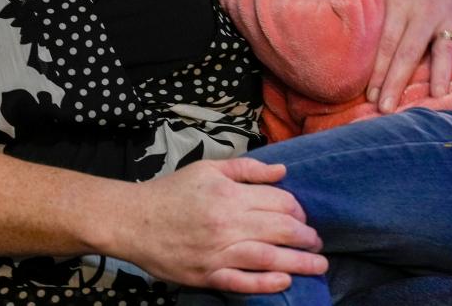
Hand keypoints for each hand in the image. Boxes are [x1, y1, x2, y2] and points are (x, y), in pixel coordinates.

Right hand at [114, 158, 325, 292]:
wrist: (134, 220)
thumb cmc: (171, 192)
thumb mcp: (208, 169)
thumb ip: (247, 169)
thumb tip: (282, 171)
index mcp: (228, 194)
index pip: (278, 202)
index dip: (297, 209)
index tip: (302, 215)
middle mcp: (227, 223)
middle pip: (280, 230)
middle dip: (306, 237)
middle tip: (317, 242)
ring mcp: (217, 252)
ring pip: (269, 258)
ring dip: (299, 263)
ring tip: (318, 265)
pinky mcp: (207, 275)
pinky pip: (244, 283)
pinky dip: (267, 283)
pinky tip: (285, 281)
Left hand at [366, 0, 451, 112]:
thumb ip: (374, 8)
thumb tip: (347, 34)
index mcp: (400, 2)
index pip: (387, 43)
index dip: (379, 71)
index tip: (370, 96)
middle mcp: (426, 11)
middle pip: (409, 52)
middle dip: (397, 82)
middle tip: (387, 109)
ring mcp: (450, 14)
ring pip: (444, 48)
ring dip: (440, 73)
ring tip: (436, 97)